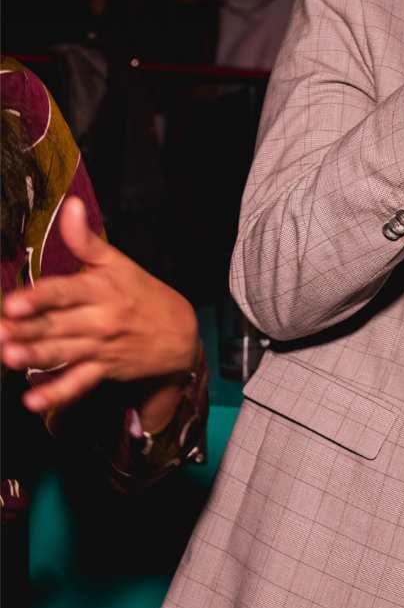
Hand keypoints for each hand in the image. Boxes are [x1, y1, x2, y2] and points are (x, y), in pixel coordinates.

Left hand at [0, 197, 198, 420]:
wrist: (182, 335)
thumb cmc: (145, 294)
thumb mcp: (119, 263)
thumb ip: (86, 239)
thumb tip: (69, 205)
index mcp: (100, 289)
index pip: (65, 292)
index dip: (39, 297)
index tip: (14, 303)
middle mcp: (99, 319)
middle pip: (56, 324)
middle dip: (25, 329)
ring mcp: (101, 347)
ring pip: (62, 353)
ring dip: (35, 357)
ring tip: (9, 357)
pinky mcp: (103, 370)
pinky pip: (78, 384)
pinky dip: (57, 395)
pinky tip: (33, 402)